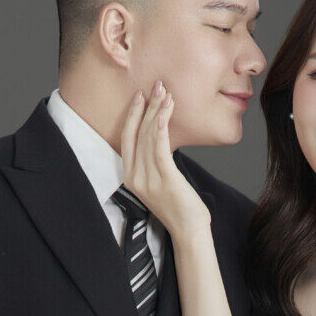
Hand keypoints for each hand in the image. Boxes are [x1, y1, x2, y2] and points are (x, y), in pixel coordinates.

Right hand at [120, 80, 210, 237]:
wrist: (188, 230)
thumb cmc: (179, 206)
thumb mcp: (159, 182)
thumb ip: (154, 163)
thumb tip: (160, 139)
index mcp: (130, 177)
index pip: (127, 139)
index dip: (133, 116)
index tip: (140, 96)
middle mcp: (135, 176)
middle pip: (138, 133)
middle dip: (146, 107)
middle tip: (156, 86)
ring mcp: (148, 179)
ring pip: (149, 136)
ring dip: (158, 111)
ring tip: (166, 93)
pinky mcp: (164, 178)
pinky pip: (160, 147)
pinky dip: (162, 126)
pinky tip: (166, 112)